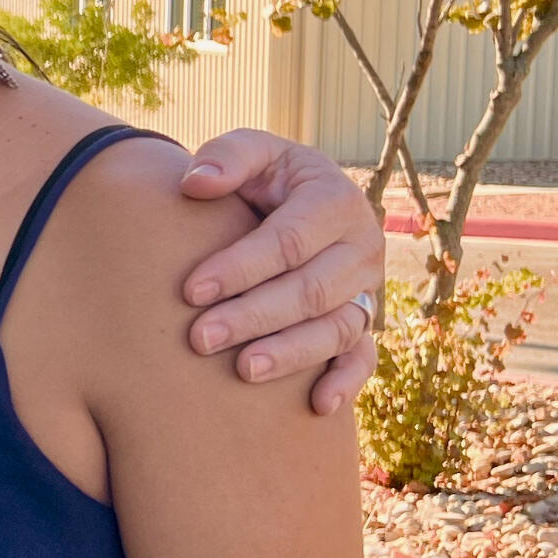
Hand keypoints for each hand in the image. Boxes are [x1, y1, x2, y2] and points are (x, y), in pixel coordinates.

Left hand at [177, 130, 383, 416]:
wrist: (297, 201)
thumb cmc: (266, 177)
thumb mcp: (254, 151)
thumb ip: (227, 156)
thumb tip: (195, 183)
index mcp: (336, 201)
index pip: (287, 241)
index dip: (239, 267)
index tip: (190, 290)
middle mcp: (361, 247)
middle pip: (309, 291)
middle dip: (253, 317)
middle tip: (199, 339)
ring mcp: (367, 288)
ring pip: (335, 328)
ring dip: (291, 354)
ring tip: (243, 371)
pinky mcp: (364, 320)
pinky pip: (363, 357)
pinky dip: (345, 382)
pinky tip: (316, 406)